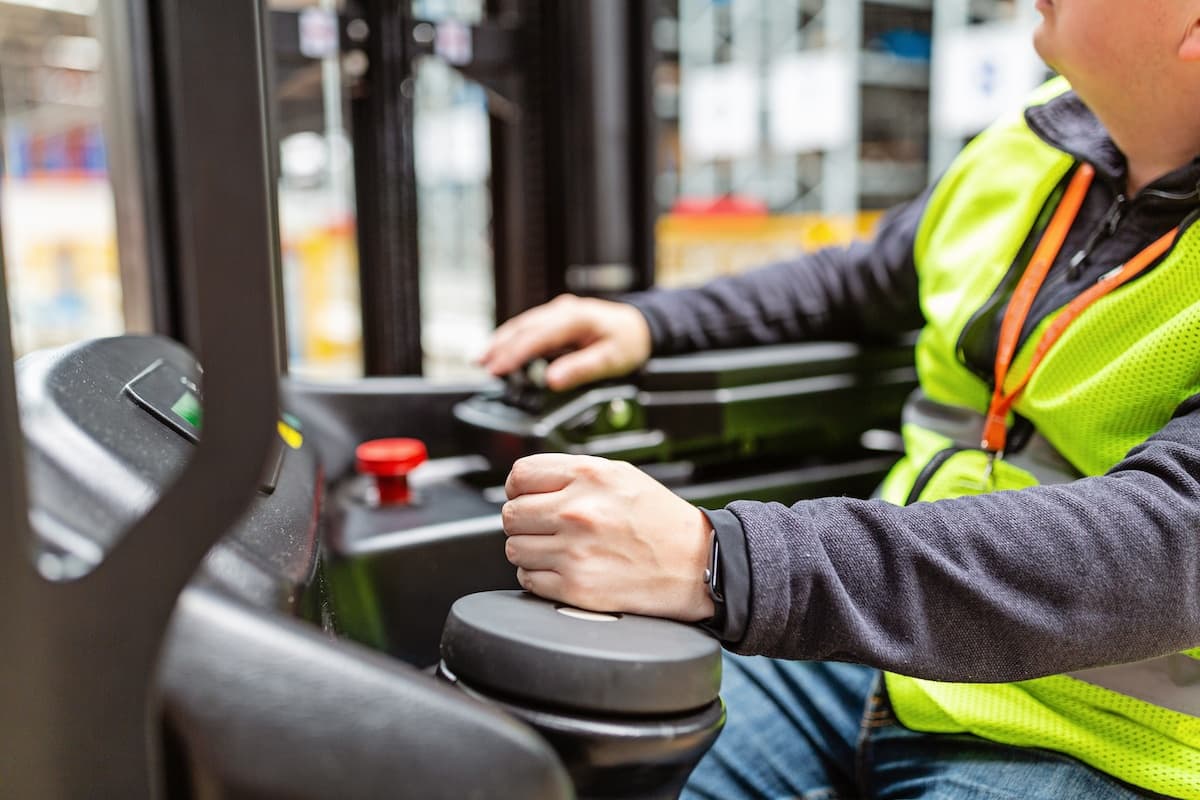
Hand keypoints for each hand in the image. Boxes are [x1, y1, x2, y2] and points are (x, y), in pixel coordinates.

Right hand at [478, 294, 651, 390]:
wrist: (641, 326)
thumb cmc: (629, 341)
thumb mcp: (611, 359)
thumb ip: (580, 369)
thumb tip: (551, 381)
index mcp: (575, 318)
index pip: (537, 336)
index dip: (514, 353)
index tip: (498, 369)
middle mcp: (563, 310)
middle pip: (523, 327)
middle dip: (500, 346)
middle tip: (482, 366)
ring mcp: (558, 312)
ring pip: (522, 324)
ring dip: (501, 341)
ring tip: (482, 359)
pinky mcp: (556, 318)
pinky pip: (529, 327)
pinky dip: (512, 338)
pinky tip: (501, 350)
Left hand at [502, 453, 714, 621]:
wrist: (697, 563)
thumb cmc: (661, 520)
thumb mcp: (620, 475)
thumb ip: (573, 474)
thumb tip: (528, 483)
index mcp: (588, 476)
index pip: (520, 476)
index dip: (518, 488)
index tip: (526, 497)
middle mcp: (577, 512)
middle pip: (511, 514)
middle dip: (524, 521)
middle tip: (544, 527)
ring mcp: (574, 552)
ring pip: (514, 549)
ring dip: (530, 550)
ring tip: (558, 549)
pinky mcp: (576, 588)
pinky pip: (528, 580)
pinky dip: (539, 576)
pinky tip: (564, 569)